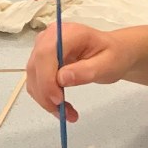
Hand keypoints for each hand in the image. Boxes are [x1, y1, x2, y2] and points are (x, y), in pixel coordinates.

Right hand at [25, 20, 139, 119]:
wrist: (112, 53)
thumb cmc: (114, 56)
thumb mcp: (107, 65)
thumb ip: (86, 71)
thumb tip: (61, 78)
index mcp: (68, 33)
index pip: (46, 53)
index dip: (46, 78)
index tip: (58, 100)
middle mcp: (50, 37)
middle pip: (35, 67)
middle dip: (46, 94)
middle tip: (65, 114)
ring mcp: (42, 48)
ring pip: (33, 78)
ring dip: (45, 100)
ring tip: (68, 113)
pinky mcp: (41, 61)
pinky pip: (36, 82)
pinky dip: (46, 98)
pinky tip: (62, 107)